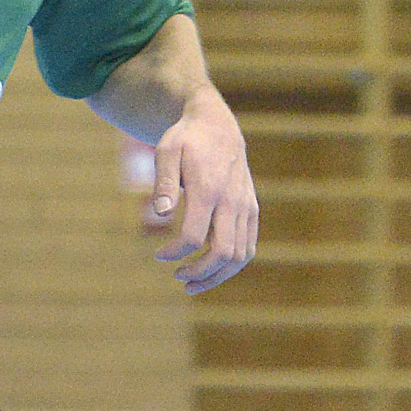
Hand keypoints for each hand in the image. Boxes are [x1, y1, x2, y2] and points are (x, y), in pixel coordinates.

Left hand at [143, 93, 257, 293]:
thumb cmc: (186, 139)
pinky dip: (232, 265)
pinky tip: (210, 271)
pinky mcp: (251, 210)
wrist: (217, 126)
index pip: (195, 237)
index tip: (159, 255)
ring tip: (190, 284)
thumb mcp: (166, 151)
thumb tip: (161, 215)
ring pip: (241, 255)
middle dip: (199, 273)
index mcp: (209, 190)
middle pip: (224, 253)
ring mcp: (246, 207)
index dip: (175, 253)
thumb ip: (162, 183)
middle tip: (177, 276)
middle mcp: (232, 201)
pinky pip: (248, 246)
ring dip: (217, 276)